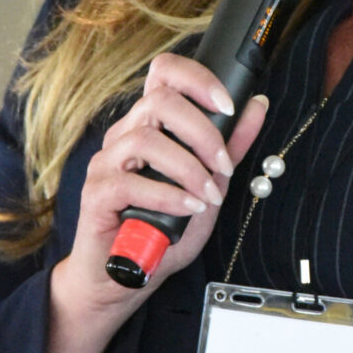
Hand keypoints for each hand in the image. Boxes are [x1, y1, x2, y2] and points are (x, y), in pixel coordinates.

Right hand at [45, 54, 268, 352]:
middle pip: (159, 101)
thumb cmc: (161, 232)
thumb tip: (257, 106)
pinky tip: (187, 208)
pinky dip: (167, 195)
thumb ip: (229, 147)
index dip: (198, 79)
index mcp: (149, 126)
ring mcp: (106, 164)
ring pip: (145, 140)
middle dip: (203, 131)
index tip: (229, 105)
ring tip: (208, 196)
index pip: (165, 74)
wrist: (123, 278)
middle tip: (223, 166)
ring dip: (188, 168)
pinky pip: (129, 183)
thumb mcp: (208, 186)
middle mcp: (124, 137)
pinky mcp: (96, 194)